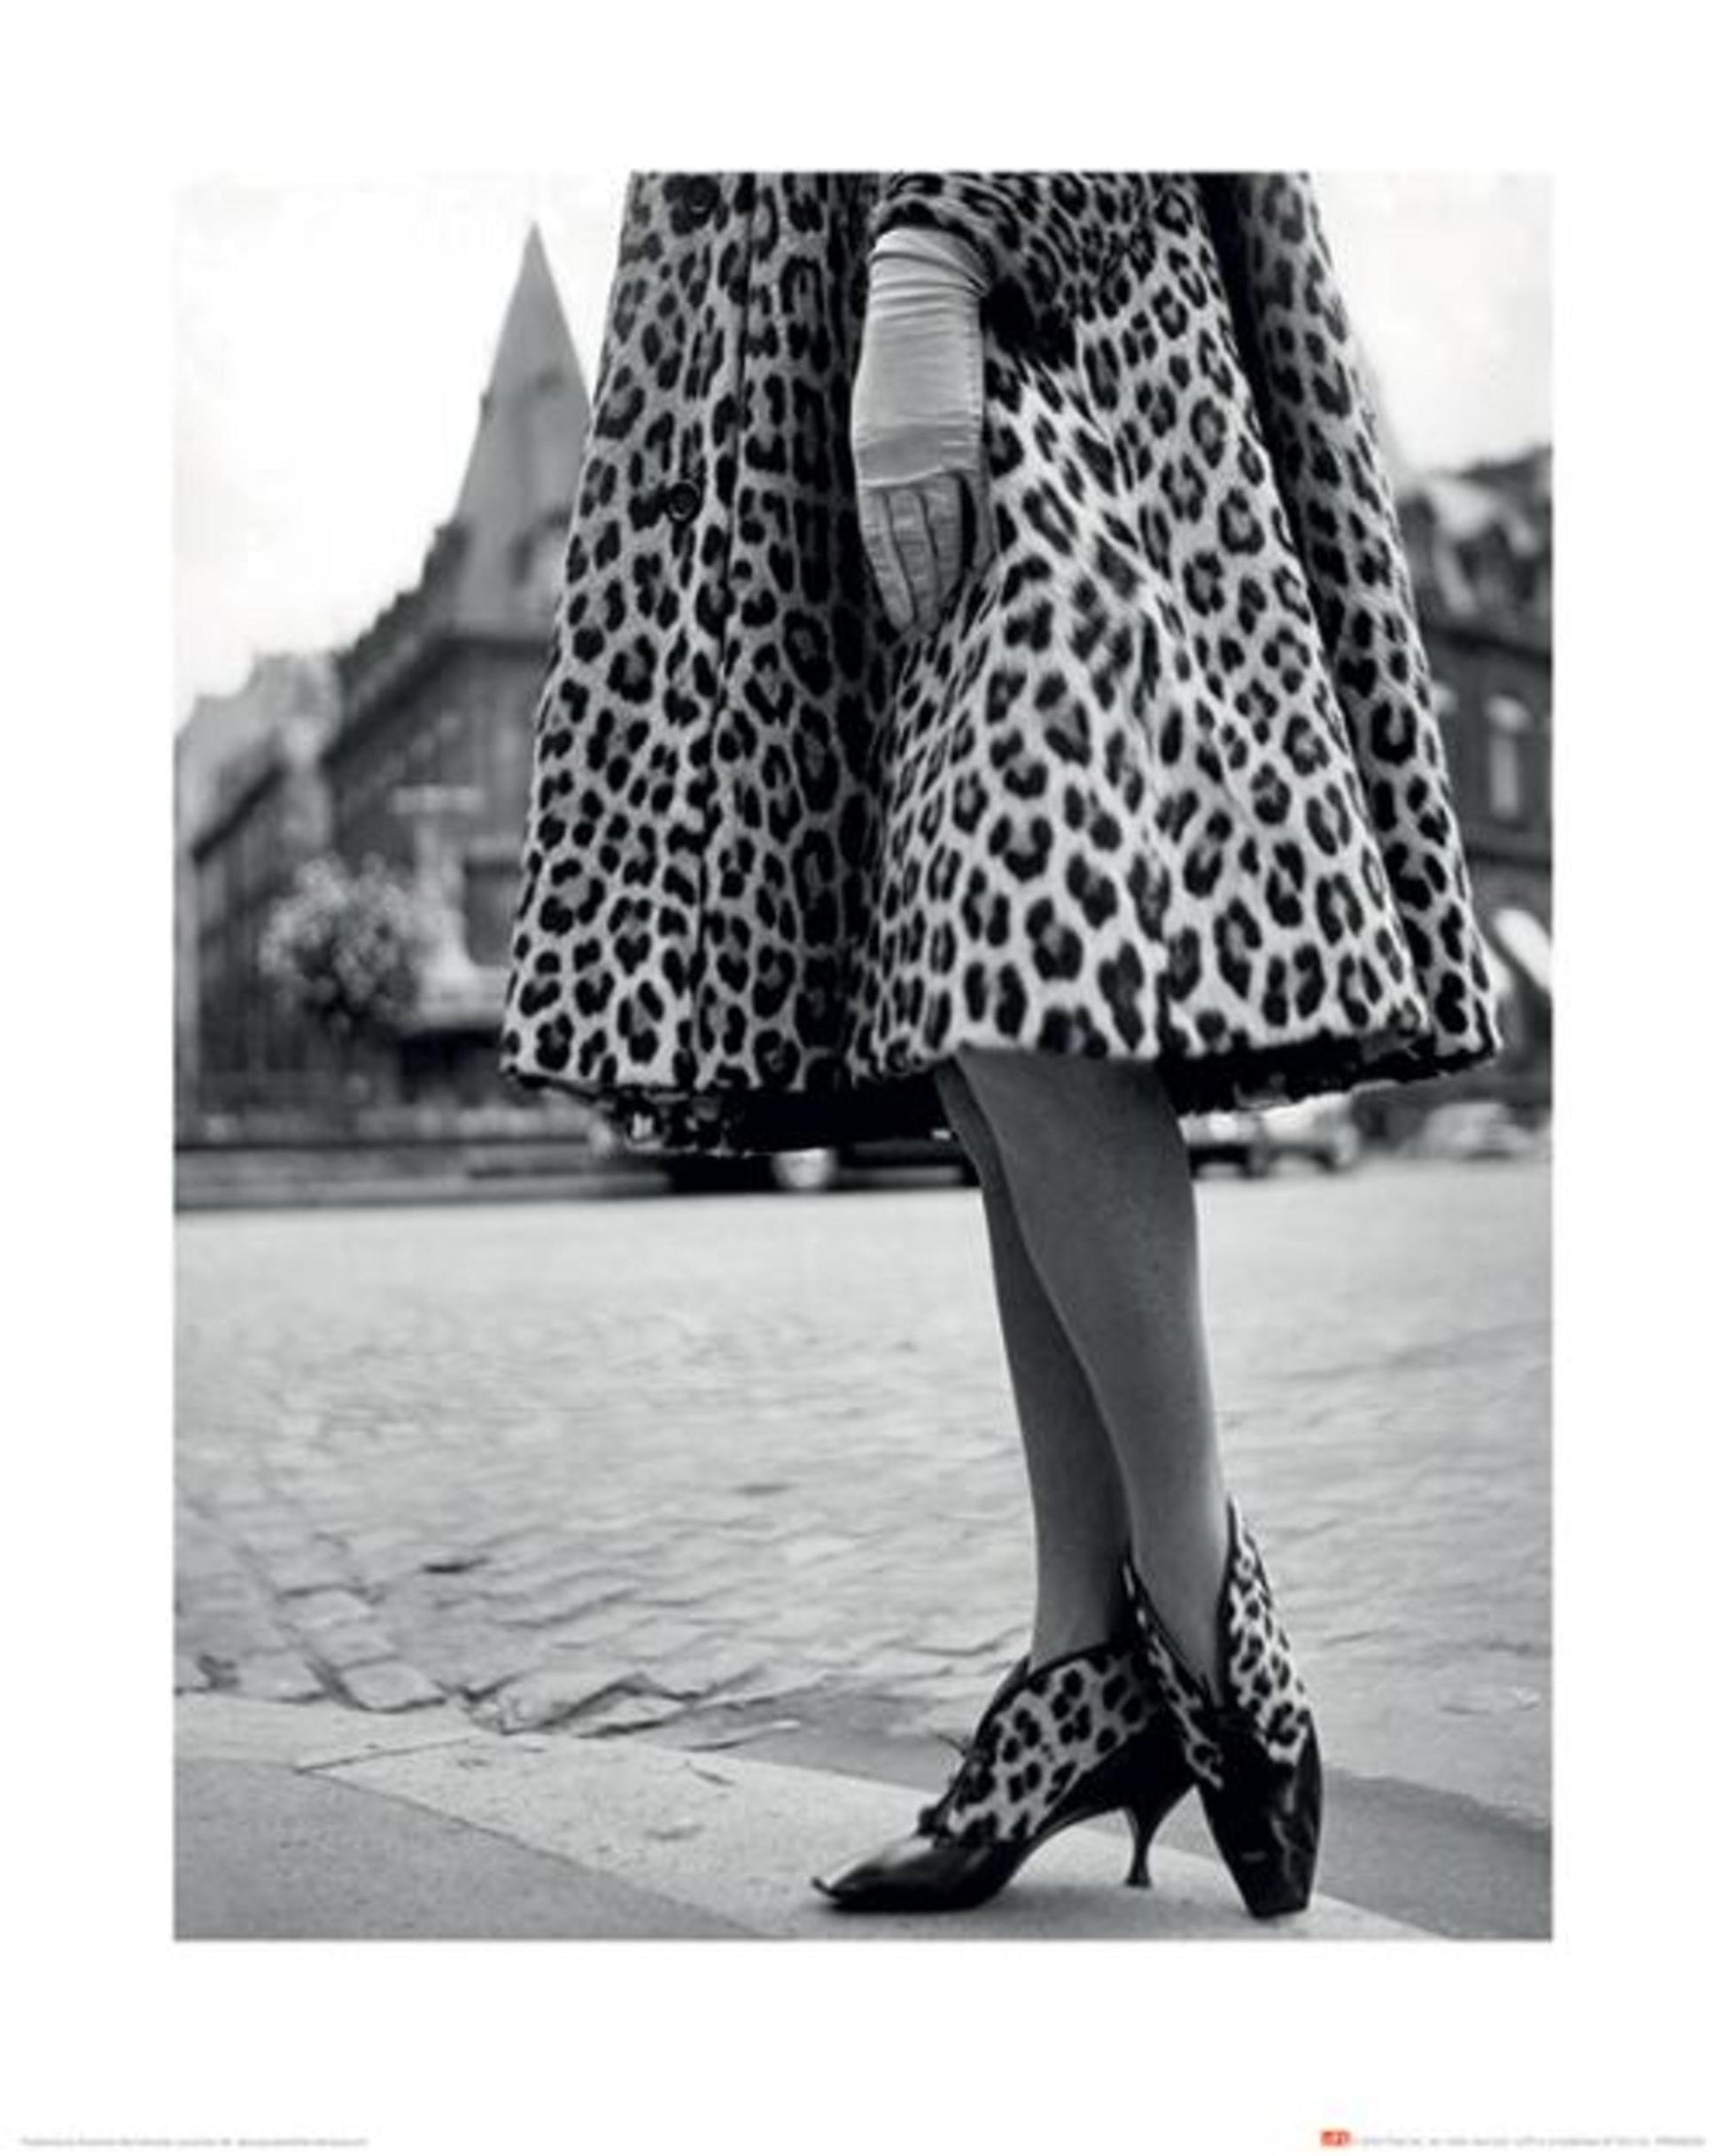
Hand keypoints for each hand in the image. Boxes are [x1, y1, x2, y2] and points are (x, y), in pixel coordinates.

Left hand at [850, 227, 995, 634]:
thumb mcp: (872, 417)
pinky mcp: (970, 439)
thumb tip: (895, 514)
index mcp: (869, 461)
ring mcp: (935, 454)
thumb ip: (883, 465)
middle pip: (911, 546)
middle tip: (929, 630)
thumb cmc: (894, 359)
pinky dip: (982, 535)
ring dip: (948, 576)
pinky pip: (977, 501)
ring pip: (943, 532)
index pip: (879, 540)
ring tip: (954, 611)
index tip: (903, 618)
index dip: (893, 584)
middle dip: (920, 592)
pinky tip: (984, 569)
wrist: (921, 303)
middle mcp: (898, 464)